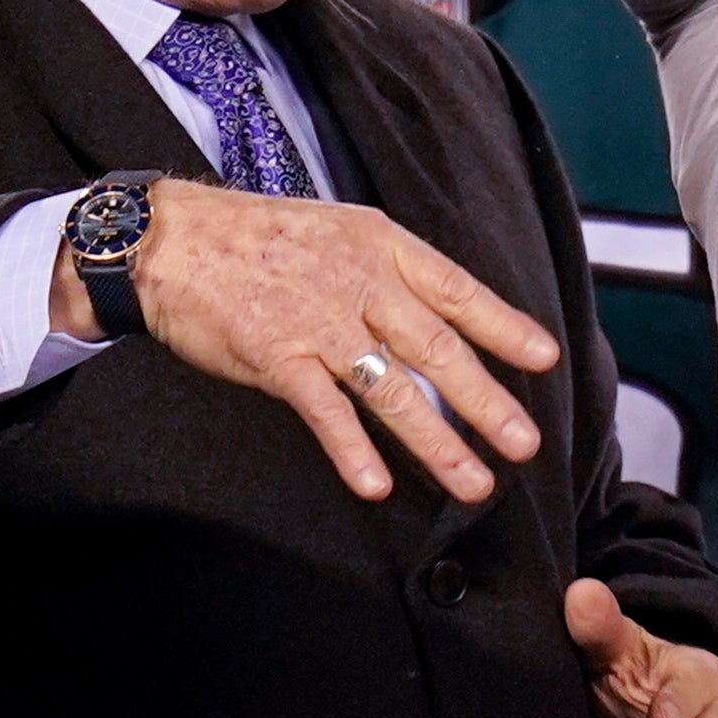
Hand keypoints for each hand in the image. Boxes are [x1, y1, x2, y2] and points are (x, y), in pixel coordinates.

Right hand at [60, 180, 557, 506]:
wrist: (171, 239)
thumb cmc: (260, 238)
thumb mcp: (341, 232)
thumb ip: (389, 273)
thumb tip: (439, 315)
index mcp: (383, 249)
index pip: (458, 291)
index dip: (505, 327)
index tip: (545, 359)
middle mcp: (362, 285)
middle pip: (439, 350)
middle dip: (487, 402)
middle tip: (525, 444)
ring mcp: (320, 323)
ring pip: (392, 391)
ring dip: (436, 442)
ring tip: (473, 482)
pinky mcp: (276, 356)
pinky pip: (324, 411)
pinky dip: (351, 450)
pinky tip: (377, 485)